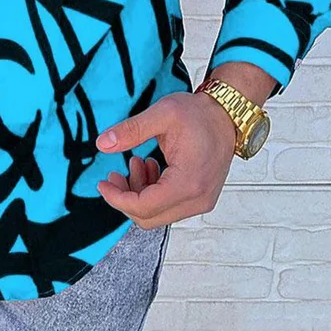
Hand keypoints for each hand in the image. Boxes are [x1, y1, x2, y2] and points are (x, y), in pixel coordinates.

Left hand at [94, 90, 237, 228]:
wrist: (227, 115)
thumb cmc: (200, 114)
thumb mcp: (162, 114)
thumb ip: (131, 130)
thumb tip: (103, 144)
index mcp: (188, 182)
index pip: (144, 207)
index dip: (117, 199)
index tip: (103, 184)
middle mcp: (198, 199)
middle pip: (149, 217)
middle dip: (125, 198)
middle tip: (114, 174)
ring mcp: (201, 201)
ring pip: (158, 214)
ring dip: (140, 192)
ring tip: (137, 162)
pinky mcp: (200, 198)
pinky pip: (169, 207)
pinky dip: (153, 192)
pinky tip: (150, 167)